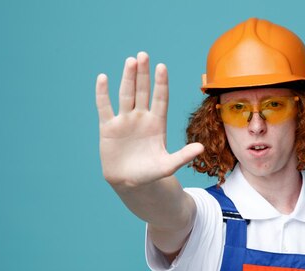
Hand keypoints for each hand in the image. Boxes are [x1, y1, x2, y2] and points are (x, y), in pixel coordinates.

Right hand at [95, 52, 203, 188]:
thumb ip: (183, 156)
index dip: (161, 83)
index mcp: (157, 124)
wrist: (129, 182)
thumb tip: (201, 148)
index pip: (160, 99)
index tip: (162, 67)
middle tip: (143, 55)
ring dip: (128, 78)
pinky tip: (103, 78)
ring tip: (130, 61)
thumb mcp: (168, 166)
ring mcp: (125, 121)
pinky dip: (103, 93)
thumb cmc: (150, 173)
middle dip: (143, 74)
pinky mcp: (108, 127)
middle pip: (143, 91)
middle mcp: (141, 118)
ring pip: (126, 95)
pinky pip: (105, 107)